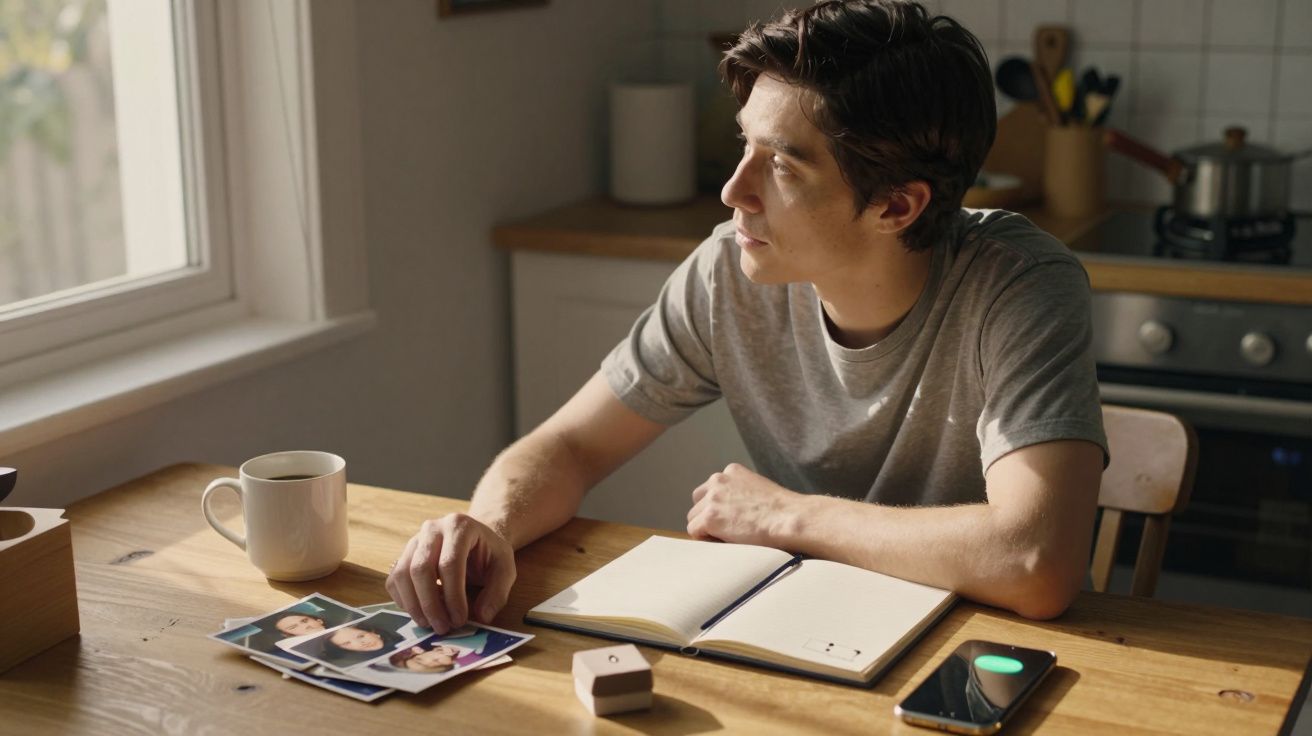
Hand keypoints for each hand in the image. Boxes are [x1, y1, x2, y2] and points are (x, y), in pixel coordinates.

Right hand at [386, 513, 516, 633]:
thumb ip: (497, 592)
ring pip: (403, 574)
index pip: (450, 563)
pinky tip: (420, 613)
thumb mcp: (505, 568)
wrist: (476, 539)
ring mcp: (414, 540)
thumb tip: (482, 617)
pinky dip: (403, 600)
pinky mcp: (404, 554)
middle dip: (430, 604)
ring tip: (430, 624)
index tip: (459, 620)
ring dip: (414, 605)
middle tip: (442, 628)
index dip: (453, 596)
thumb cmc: (490, 553)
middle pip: (420, 568)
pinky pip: (394, 579)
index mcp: (459, 526)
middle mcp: (432, 528)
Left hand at [686, 463, 801, 546]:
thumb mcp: (758, 489)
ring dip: (706, 528)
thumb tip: (730, 510)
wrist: (789, 519)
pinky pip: (694, 531)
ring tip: (728, 537)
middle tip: (727, 530)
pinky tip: (725, 542)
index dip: (719, 507)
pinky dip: (705, 539)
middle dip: (708, 516)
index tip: (732, 519)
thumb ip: (740, 493)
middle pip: (698, 502)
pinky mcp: (710, 517)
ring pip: (694, 517)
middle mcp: (718, 480)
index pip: (712, 490)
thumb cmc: (782, 511)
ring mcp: (712, 498)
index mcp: (732, 471)